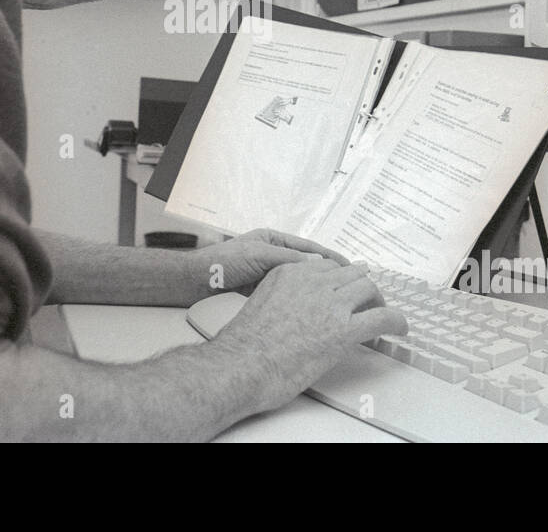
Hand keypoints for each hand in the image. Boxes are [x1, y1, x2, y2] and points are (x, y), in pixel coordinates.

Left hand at [192, 228, 349, 296]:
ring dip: (316, 289)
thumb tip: (316, 267)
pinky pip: (288, 292)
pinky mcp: (262, 289)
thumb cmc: (221, 262)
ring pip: (300, 281)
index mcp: (274, 239)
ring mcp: (268, 272)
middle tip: (350, 285)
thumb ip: (287, 260)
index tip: (351, 267)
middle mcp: (273, 254)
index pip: (310, 248)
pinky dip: (300, 298)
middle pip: (308, 265)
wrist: (196, 281)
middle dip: (328, 274)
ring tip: (335, 298)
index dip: (332, 258)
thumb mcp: (259, 255)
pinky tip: (311, 307)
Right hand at [214, 258, 407, 410]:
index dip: (342, 280)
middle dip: (362, 287)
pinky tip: (400, 328)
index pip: (327, 266)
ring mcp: (329, 304)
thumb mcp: (261, 304)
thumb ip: (283, 297)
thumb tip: (297, 309)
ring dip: (378, 301)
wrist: (241, 365)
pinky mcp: (343, 329)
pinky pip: (382, 317)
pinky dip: (397, 321)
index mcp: (290, 273)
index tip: (347, 290)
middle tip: (368, 302)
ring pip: (368, 289)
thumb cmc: (244, 346)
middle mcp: (312, 282)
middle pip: (351, 273)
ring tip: (382, 315)